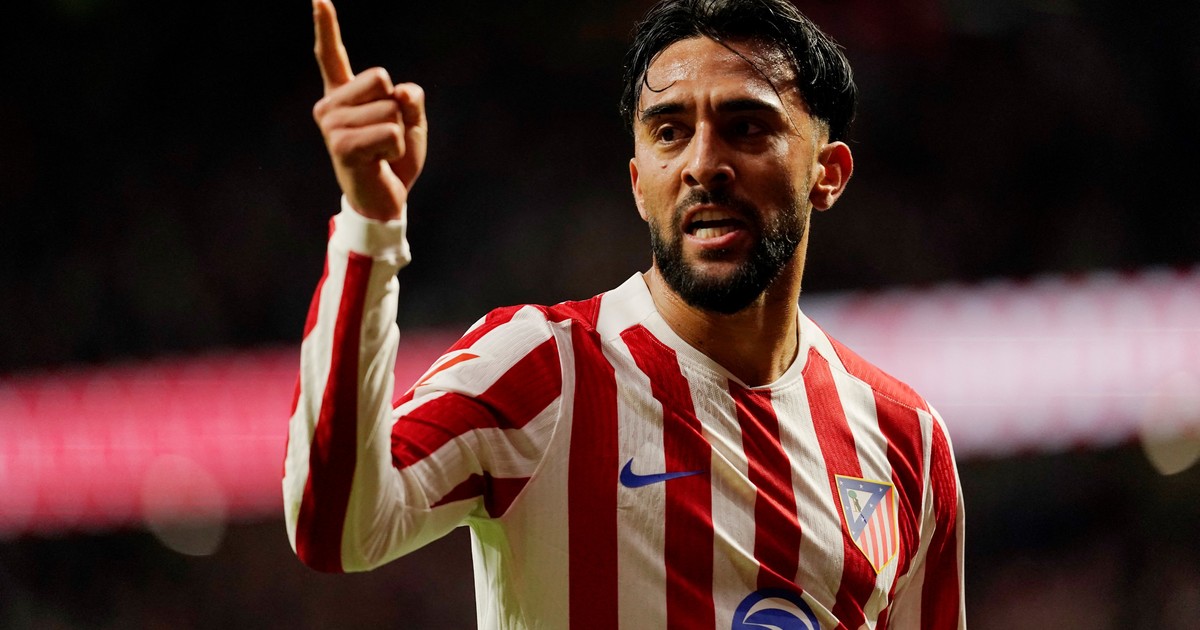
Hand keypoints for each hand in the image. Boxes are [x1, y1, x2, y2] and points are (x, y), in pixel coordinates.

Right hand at [311, 0, 426, 220]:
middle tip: (385, 137)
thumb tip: (399, 92)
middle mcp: (330, 106)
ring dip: (398, 133)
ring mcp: (332, 126)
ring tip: (382, 153)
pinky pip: (390, 132)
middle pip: (380, 78)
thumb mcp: (411, 122)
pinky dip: (396, 149)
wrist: (385, 201)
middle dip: (397, 108)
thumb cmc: (394, 160)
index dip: (325, 26)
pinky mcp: (341, 147)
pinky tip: (380, 162)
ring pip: (389, 109)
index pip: (331, 55)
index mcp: (343, 95)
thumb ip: (410, 100)